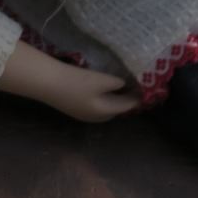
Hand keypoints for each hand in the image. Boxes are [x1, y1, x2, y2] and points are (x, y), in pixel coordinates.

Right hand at [0, 42, 137, 123]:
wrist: (49, 84)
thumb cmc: (77, 82)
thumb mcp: (102, 80)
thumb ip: (117, 83)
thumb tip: (125, 84)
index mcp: (105, 112)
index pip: (127, 105)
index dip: (138, 96)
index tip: (147, 86)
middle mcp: (96, 118)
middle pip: (117, 110)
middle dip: (126, 100)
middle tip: (135, 86)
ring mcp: (84, 116)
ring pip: (106, 110)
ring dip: (114, 100)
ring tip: (121, 87)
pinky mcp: (76, 110)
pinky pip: (96, 107)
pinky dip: (104, 100)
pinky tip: (102, 90)